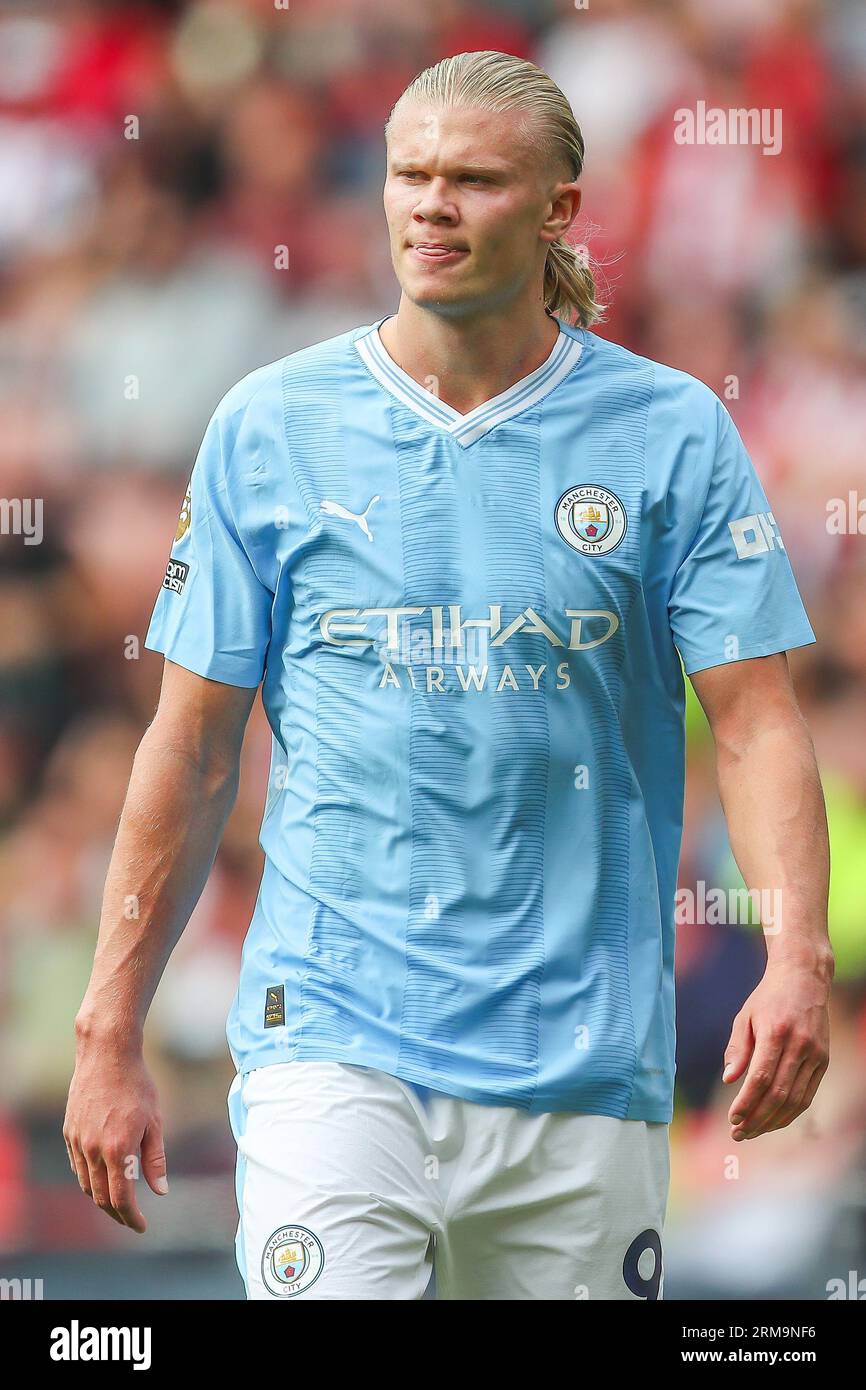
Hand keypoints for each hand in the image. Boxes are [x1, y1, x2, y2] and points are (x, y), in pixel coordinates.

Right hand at [63, 1028, 167, 1232]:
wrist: (107, 1055)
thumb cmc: (137, 1086)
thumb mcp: (155, 1122)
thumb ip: (156, 1159)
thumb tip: (160, 1191)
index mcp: (118, 1149)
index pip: (121, 1198)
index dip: (131, 1217)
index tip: (141, 1225)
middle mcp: (94, 1150)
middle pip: (101, 1197)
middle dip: (117, 1214)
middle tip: (131, 1219)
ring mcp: (78, 1141)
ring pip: (86, 1184)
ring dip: (101, 1199)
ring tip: (118, 1203)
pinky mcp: (69, 1132)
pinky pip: (77, 1166)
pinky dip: (89, 1180)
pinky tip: (101, 1178)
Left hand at [722, 952, 830, 1140]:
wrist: (804, 978)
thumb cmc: (768, 998)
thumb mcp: (745, 1016)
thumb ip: (737, 1048)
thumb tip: (729, 1079)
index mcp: (776, 1032)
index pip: (761, 1077)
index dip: (747, 1102)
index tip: (732, 1118)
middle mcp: (799, 1045)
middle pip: (779, 1093)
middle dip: (757, 1118)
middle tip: (738, 1133)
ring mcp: (815, 1054)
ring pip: (795, 1099)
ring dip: (773, 1121)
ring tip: (752, 1131)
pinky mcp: (823, 1060)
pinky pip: (807, 1094)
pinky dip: (790, 1112)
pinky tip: (773, 1120)